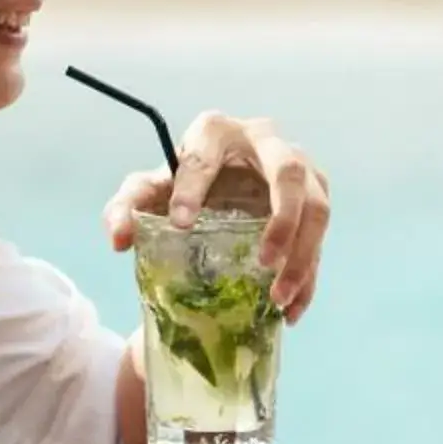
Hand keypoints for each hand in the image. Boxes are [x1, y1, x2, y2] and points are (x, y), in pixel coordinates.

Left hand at [106, 112, 332, 320]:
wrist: (211, 194)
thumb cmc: (179, 188)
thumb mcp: (147, 194)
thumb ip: (124, 208)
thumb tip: (120, 239)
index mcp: (216, 133)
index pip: (205, 156)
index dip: (192, 188)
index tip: (179, 225)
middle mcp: (266, 142)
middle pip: (291, 173)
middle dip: (283, 220)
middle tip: (264, 262)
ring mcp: (300, 169)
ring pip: (318, 206)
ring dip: (304, 254)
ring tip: (278, 297)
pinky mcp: (315, 200)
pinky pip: (322, 236)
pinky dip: (311, 275)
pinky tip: (291, 310)